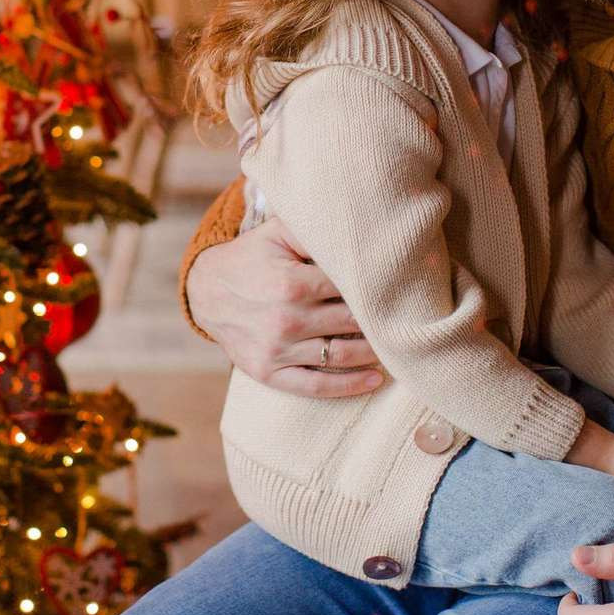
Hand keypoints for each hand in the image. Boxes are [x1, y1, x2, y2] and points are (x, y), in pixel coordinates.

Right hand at [185, 217, 384, 397]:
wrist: (206, 292)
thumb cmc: (251, 258)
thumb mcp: (278, 233)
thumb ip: (314, 230)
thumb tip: (354, 228)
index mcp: (292, 283)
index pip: (351, 288)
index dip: (376, 288)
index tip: (399, 288)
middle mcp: (286, 319)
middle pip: (352, 322)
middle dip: (381, 320)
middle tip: (407, 317)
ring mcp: (277, 349)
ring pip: (340, 355)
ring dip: (373, 352)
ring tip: (396, 346)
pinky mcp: (269, 372)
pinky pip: (315, 386)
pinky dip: (349, 386)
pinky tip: (375, 379)